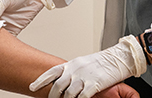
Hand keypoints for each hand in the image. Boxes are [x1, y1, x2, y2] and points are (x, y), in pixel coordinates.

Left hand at [29, 35, 145, 97]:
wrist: (119, 57)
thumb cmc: (104, 61)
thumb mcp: (84, 63)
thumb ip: (74, 70)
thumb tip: (66, 77)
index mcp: (72, 64)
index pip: (52, 72)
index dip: (40, 80)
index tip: (32, 87)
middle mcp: (75, 70)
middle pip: (58, 86)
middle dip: (52, 96)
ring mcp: (84, 77)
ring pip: (68, 93)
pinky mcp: (94, 84)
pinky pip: (81, 97)